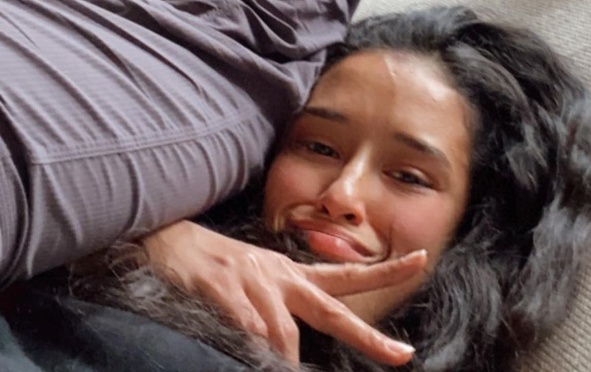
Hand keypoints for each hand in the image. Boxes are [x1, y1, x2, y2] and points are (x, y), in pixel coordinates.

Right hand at [140, 220, 425, 365]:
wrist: (166, 236)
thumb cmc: (212, 265)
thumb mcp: (254, 279)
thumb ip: (279, 308)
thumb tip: (292, 349)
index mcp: (290, 273)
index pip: (345, 275)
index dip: (384, 271)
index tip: (421, 260)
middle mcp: (278, 277)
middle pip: (331, 308)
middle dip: (368, 336)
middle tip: (402, 355)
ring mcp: (252, 282)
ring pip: (283, 334)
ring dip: (283, 360)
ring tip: (278, 369)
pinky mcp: (223, 290)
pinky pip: (246, 329)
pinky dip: (251, 345)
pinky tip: (249, 350)